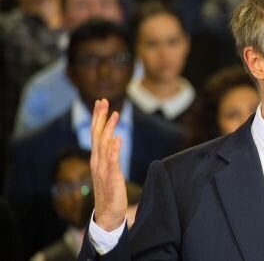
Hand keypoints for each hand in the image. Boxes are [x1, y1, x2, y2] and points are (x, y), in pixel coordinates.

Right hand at [90, 99, 127, 230]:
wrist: (108, 214)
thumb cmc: (110, 191)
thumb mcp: (110, 169)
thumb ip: (110, 154)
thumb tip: (114, 138)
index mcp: (97, 158)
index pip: (96, 134)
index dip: (98, 117)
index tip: (101, 102)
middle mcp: (97, 161)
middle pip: (97, 135)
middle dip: (100, 117)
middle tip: (103, 100)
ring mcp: (103, 169)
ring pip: (104, 145)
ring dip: (109, 128)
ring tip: (115, 114)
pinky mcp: (111, 178)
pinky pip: (112, 162)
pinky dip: (113, 150)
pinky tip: (117, 139)